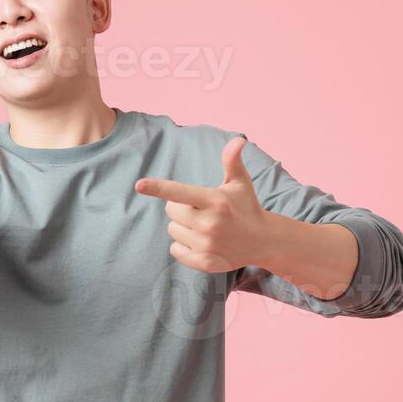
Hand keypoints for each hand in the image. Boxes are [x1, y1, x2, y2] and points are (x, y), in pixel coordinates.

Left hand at [134, 134, 268, 273]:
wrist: (263, 241)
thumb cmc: (246, 206)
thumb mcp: (240, 182)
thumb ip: (232, 161)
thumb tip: (238, 139)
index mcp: (215, 201)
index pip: (180, 192)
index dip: (158, 187)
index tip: (139, 185)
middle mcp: (210, 223)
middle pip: (171, 211)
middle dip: (180, 208)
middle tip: (198, 209)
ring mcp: (206, 245)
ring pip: (172, 230)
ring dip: (182, 227)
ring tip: (203, 226)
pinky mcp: (203, 262)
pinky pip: (175, 250)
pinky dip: (182, 246)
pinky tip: (200, 242)